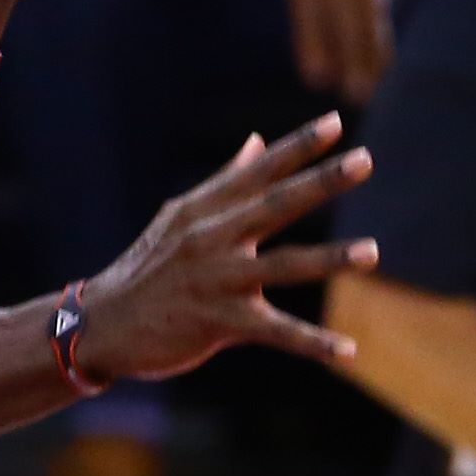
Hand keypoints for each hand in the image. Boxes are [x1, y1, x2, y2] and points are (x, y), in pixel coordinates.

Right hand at [70, 114, 375, 382]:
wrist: (102, 325)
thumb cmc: (148, 269)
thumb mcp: (180, 218)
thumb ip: (226, 181)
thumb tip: (258, 141)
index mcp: (206, 210)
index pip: (258, 171)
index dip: (296, 147)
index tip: (335, 122)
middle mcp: (212, 238)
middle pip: (275, 205)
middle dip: (320, 182)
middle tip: (364, 160)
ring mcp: (216, 280)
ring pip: (283, 266)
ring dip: (329, 259)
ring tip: (373, 252)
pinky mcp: (218, 323)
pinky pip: (275, 332)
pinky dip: (313, 343)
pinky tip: (348, 353)